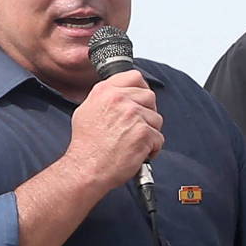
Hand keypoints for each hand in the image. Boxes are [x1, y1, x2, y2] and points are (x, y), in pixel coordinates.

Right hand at [65, 70, 163, 191]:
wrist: (87, 168)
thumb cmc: (86, 145)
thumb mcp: (86, 110)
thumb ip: (105, 97)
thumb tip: (121, 93)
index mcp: (105, 91)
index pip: (134, 77)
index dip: (140, 89)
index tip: (140, 100)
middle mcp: (119, 100)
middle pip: (150, 97)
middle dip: (147, 113)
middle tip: (136, 128)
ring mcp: (133, 115)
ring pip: (156, 119)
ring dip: (150, 132)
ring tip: (133, 143)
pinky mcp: (143, 133)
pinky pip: (159, 138)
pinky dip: (152, 149)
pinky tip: (137, 153)